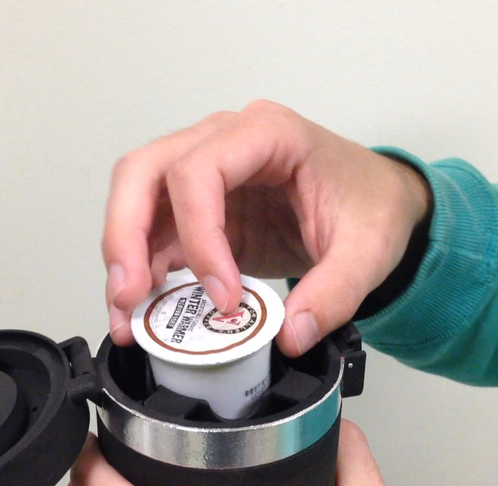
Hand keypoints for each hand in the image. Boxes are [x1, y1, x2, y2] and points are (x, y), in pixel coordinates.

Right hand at [103, 100, 430, 355]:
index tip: (223, 297)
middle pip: (143, 172)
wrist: (372, 203)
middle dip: (127, 237)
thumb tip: (290, 338)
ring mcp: (206, 173)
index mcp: (266, 134)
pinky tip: (144, 307)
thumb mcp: (367, 250)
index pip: (198, 172)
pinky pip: (155, 232)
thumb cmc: (370, 207)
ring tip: (126, 315)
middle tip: (129, 296)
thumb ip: (334, 293)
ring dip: (124, 258)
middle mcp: (223, 142)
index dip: (198, 237)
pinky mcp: (201, 209)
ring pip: (135, 200)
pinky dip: (143, 269)